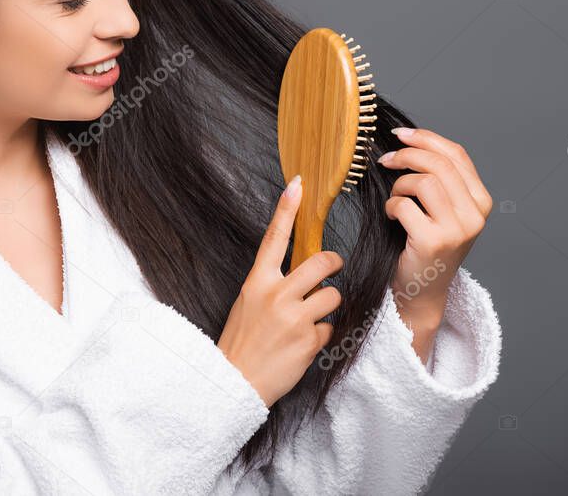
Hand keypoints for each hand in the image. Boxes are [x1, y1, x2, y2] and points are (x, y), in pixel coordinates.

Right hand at [218, 175, 343, 407]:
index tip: (297, 185)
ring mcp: (293, 317)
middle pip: (321, 262)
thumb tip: (302, 270)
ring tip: (309, 320)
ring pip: (333, 295)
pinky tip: (303, 344)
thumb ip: (272, 284)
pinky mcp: (309, 340)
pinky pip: (330, 327)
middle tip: (332, 269)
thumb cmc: (242, 340)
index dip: (286, 210)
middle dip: (333, 264)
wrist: (234, 381)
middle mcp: (275, 294)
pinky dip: (322, 336)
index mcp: (256, 281)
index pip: (274, 238)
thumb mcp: (248, 303)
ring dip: (328, 306)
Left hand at [378, 127, 492, 330]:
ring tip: (395, 199)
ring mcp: (457, 229)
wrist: (422, 290)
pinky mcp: (433, 241)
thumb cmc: (424, 245)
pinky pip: (403, 205)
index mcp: (481, 201)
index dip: (426, 138)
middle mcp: (475, 214)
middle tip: (384, 159)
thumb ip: (438, 179)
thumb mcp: (441, 209)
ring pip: (423, 181)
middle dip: (406, 155)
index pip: (457, 154)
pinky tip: (392, 219)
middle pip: (439, 163)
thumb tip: (407, 140)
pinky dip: (391, 207)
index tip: (400, 134)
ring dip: (399, 185)